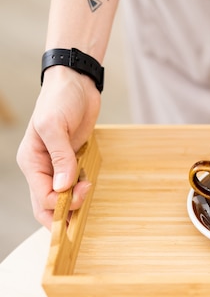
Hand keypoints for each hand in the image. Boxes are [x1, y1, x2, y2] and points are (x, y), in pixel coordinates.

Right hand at [16, 66, 100, 227]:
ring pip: (60, 198)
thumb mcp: (55, 125)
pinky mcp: (72, 162)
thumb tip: (63, 186)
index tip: (83, 190)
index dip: (62, 202)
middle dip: (64, 212)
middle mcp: (41, 168)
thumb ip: (61, 157)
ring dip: (74, 205)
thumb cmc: (60, 100)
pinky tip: (90, 190)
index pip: (42, 197)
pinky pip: (73, 186)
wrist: (76, 84)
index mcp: (31, 162)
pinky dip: (81, 193)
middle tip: (86, 203)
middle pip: (47, 205)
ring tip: (89, 194)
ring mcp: (57, 167)